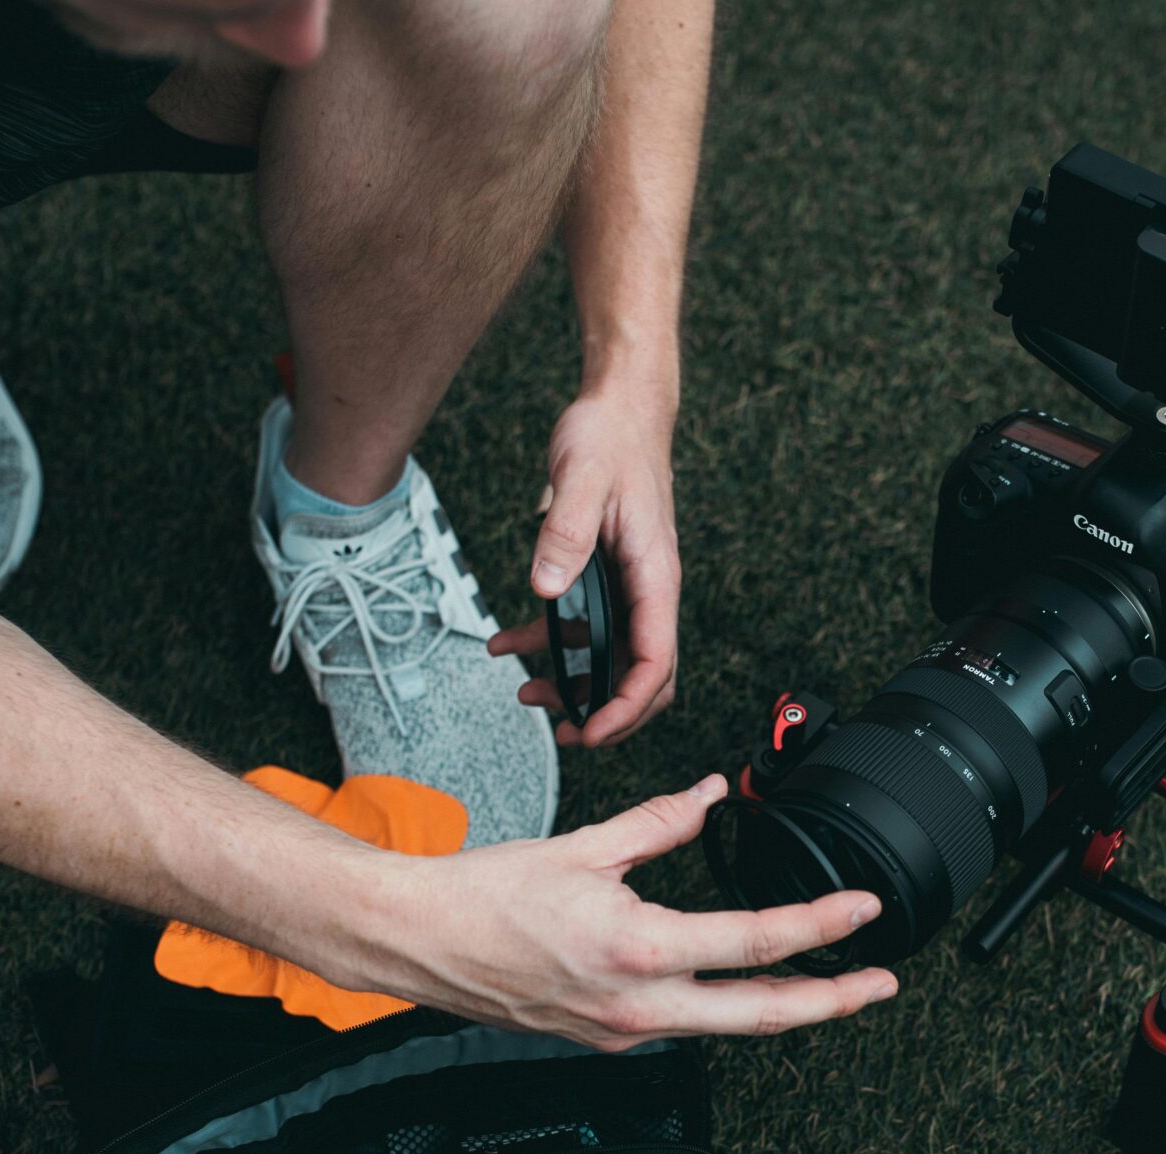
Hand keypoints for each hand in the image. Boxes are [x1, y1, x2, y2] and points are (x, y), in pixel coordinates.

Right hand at [345, 775, 896, 1048]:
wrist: (419, 941)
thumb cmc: (484, 897)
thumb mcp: (585, 846)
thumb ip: (660, 822)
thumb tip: (709, 795)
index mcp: (640, 950)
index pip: (756, 942)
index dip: (823, 927)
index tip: (863, 912)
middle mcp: (637, 1005)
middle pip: (762, 1015)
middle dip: (833, 1002)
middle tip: (880, 983)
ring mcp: (623, 1031)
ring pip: (723, 1026)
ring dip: (779, 1006)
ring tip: (826, 985)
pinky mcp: (606, 1038)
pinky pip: (680, 1025)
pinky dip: (718, 1005)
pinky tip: (736, 986)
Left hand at [488, 379, 680, 746]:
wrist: (618, 406)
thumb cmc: (610, 437)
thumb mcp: (581, 479)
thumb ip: (565, 533)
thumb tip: (546, 588)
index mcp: (655, 574)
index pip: (656, 661)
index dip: (626, 707)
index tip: (591, 732)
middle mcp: (649, 587)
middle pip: (644, 675)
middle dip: (607, 713)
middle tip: (565, 735)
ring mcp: (630, 585)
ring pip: (612, 657)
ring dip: (573, 684)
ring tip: (527, 695)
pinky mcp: (607, 575)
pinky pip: (586, 627)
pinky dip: (550, 644)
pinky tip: (509, 645)